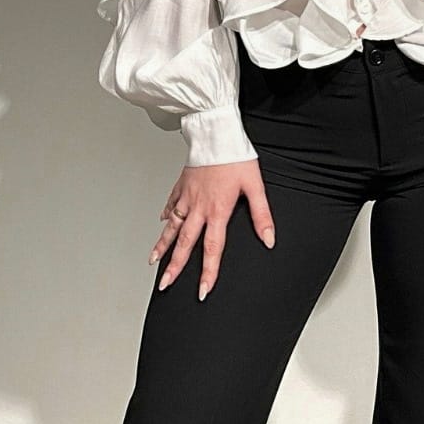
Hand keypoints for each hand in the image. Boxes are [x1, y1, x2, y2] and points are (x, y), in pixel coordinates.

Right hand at [149, 159, 275, 299]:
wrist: (216, 132)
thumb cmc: (236, 157)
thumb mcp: (255, 186)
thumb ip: (262, 216)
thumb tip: (269, 239)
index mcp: (217, 211)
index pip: (212, 249)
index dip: (208, 272)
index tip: (202, 290)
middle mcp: (198, 207)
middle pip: (185, 244)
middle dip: (175, 267)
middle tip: (165, 285)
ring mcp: (186, 196)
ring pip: (172, 227)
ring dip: (163, 246)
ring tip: (154, 262)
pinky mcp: (181, 184)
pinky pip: (171, 204)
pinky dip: (166, 215)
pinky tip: (162, 224)